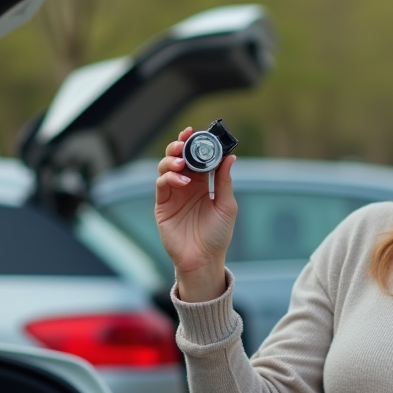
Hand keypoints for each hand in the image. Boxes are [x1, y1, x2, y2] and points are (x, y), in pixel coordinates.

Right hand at [155, 126, 237, 301]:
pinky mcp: (162, 205)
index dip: (196, 144)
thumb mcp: (227, 206)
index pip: (197, 157)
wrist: (203, 259)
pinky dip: (170, 177)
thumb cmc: (218, 236)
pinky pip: (161, 184)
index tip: (197, 132)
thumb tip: (230, 157)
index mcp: (204, 184)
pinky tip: (182, 180)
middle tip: (184, 141)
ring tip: (181, 161)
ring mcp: (173, 194)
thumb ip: (225, 181)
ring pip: (166, 167)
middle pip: (178, 157)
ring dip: (172, 160)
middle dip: (179, 146)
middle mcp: (187, 186)